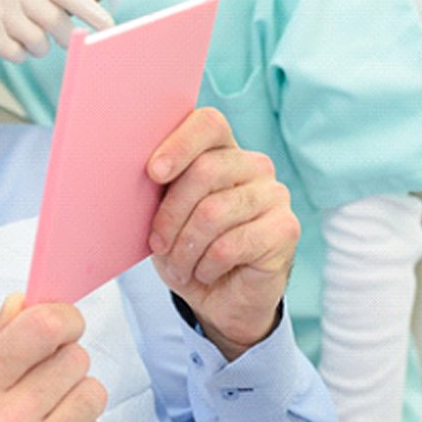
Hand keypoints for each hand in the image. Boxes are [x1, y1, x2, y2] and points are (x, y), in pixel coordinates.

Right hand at [0, 0, 113, 62]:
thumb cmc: (13, 1)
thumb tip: (98, 0)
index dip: (90, 10)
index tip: (109, 26)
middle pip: (54, 20)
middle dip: (65, 36)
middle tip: (65, 40)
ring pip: (38, 41)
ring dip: (39, 46)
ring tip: (27, 36)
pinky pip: (18, 54)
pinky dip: (20, 54)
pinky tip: (10, 42)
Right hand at [0, 293, 106, 421]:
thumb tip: (21, 302)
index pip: (44, 327)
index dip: (63, 316)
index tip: (61, 323)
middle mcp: (7, 421)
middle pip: (75, 357)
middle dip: (65, 358)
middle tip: (42, 373)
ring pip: (92, 392)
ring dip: (77, 393)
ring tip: (48, 405)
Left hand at [147, 108, 299, 359]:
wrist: (219, 297)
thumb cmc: (186, 245)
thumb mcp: (163, 212)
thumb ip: (159, 184)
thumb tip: (135, 167)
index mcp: (221, 148)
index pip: (208, 123)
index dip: (180, 144)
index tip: (154, 173)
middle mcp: (253, 164)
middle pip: (205, 170)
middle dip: (171, 213)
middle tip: (157, 244)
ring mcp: (274, 194)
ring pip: (214, 212)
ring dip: (185, 247)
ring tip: (178, 265)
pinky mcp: (285, 228)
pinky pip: (231, 244)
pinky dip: (207, 265)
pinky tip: (205, 272)